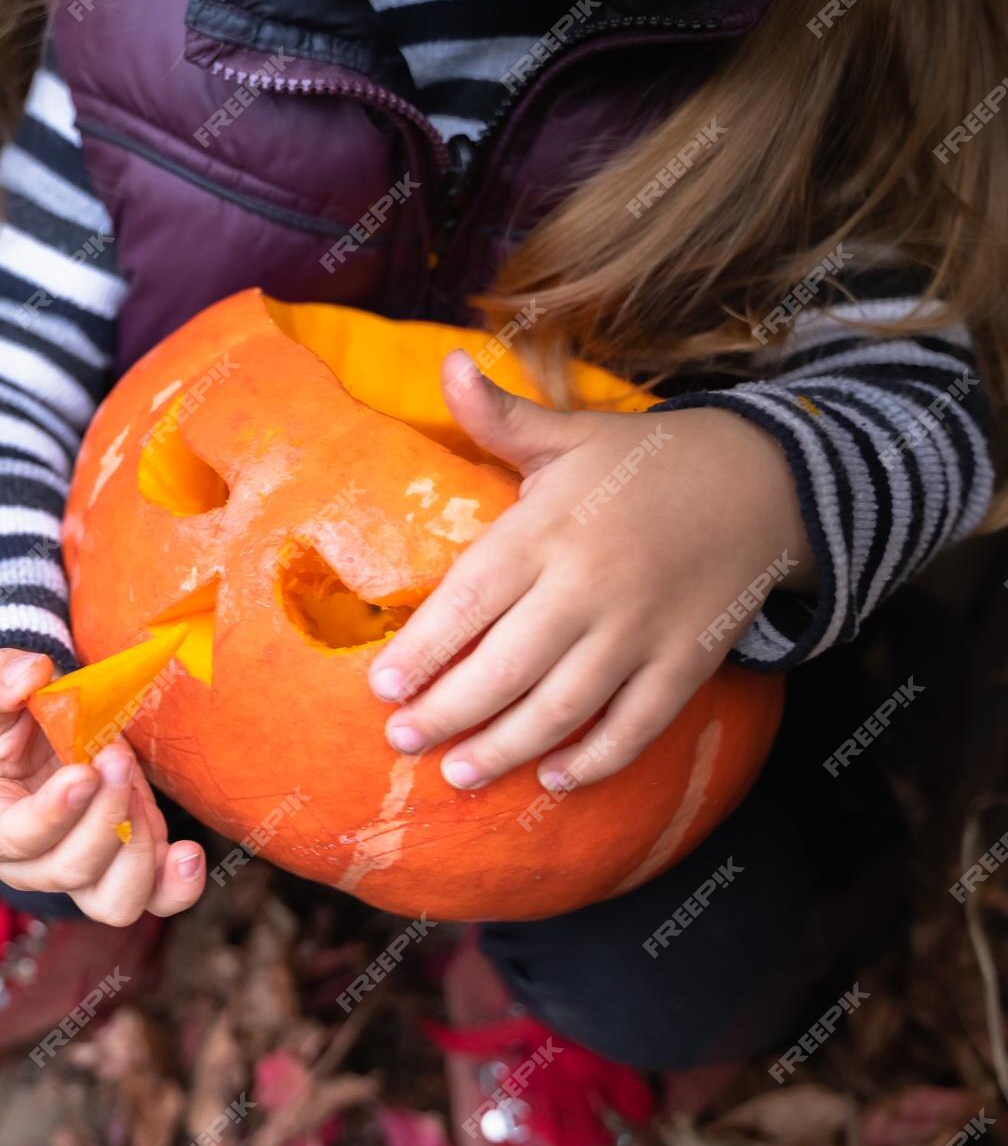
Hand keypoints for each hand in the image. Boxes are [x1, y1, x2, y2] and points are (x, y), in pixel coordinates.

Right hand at [0, 649, 206, 926]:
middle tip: (116, 757)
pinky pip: (154, 897)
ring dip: (138, 850)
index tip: (86, 771)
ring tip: (139, 788)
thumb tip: (30, 672)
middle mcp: (25, 864)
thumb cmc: (0, 715)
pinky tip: (188, 850)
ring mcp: (79, 872)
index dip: (54, 813)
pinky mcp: (122, 866)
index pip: (16, 839)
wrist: (30, 727)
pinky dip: (176, 885)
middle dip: (104, 818)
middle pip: (69, 872)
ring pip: (114, 901)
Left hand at [369, 350, 813, 792]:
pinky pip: (639, 723)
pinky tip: (556, 780)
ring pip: (564, 706)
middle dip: (448, 712)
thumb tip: (447, 365)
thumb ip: (501, 417)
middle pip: (506, 666)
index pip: (470, 600)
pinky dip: (599, 759)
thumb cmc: (640, 462)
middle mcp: (590, 585)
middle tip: (403, 741)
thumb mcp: (569, 434)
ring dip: (507, 748)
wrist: (764, 480)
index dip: (423, 649)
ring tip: (460, 774)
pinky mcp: (687, 660)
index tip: (381, 687)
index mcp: (548, 530)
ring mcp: (642, 629)